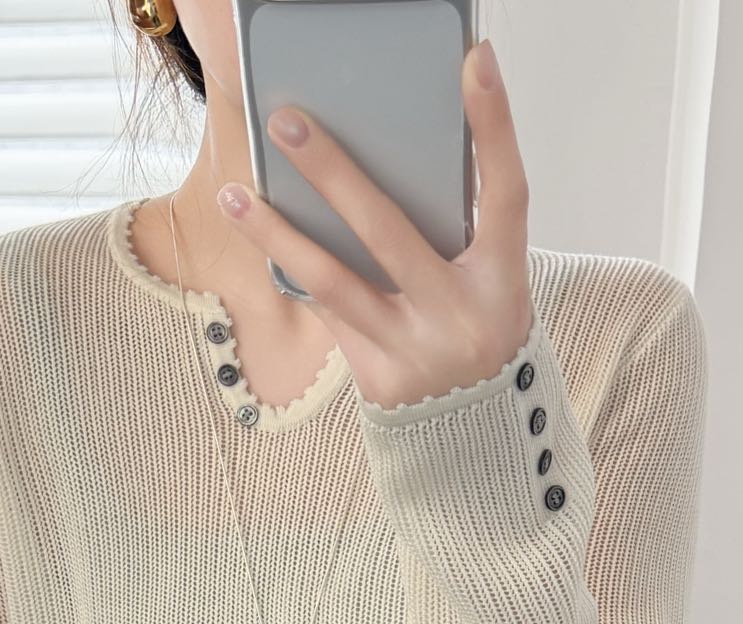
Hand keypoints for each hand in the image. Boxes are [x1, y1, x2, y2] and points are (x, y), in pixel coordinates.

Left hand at [216, 36, 534, 412]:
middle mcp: (462, 316)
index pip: (505, 192)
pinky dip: (298, 277)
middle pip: (389, 231)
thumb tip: (381, 165)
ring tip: (236, 195)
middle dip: (333, 171)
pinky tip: (263, 244)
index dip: (495, 126)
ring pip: (333, 283)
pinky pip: (329, 317)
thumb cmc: (478, 339)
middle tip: (287, 122)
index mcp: (503, 281)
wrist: (479, 445)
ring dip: (278, 235)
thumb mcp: (487, 288)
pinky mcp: (379, 382)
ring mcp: (416, 352)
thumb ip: (452, 237)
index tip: (474, 59)